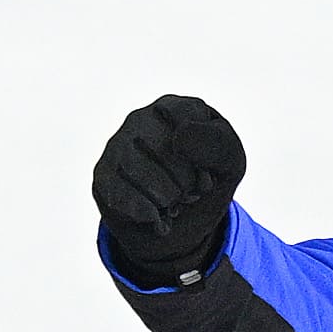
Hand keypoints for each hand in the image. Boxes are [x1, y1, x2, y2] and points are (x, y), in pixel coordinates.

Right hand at [94, 95, 244, 284]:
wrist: (181, 223)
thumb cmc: (205, 181)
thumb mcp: (230, 163)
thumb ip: (218, 143)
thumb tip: (177, 139)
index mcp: (175, 109)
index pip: (189, 132)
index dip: (204, 167)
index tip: (206, 176)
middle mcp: (141, 120)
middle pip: (169, 158)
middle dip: (187, 187)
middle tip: (188, 193)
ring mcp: (117, 146)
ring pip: (145, 178)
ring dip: (168, 202)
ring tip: (172, 201)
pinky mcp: (102, 176)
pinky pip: (124, 199)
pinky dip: (149, 217)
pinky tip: (155, 215)